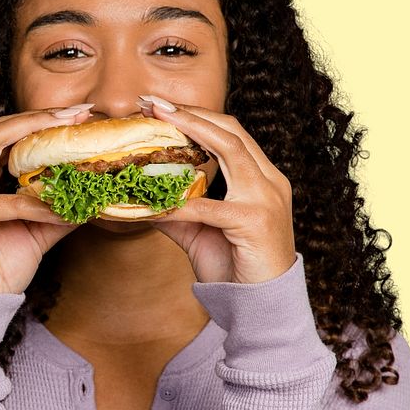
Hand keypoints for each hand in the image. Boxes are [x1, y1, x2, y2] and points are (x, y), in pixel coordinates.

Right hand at [0, 107, 92, 296]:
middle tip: (79, 112)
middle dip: (40, 116)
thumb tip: (93, 198)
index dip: (39, 121)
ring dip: (35, 136)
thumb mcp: (35, 233)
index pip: (5, 135)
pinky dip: (38, 205)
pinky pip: (8, 201)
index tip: (76, 115)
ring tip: (71, 134)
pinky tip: (63, 209)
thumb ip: (58, 211)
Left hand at [137, 97, 296, 284]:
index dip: (197, 115)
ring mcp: (266, 199)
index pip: (230, 133)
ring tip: (158, 121)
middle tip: (152, 102)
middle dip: (190, 112)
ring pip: (229, 150)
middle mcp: (270, 181)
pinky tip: (154, 202)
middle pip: (230, 131)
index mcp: (261, 178)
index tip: (161, 105)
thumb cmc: (236, 268)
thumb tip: (139, 200)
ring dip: (191, 131)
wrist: (263, 307)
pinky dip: (179, 203)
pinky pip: (209, 206)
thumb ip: (176, 211)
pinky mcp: (255, 222)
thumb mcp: (200, 233)